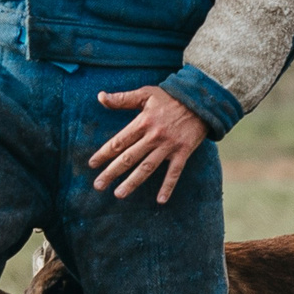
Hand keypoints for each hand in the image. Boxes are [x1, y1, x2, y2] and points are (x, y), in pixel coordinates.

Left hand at [88, 86, 206, 202]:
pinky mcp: (183, 152)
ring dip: (132, 182)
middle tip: (98, 185)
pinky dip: (168, 186)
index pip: (119, 141)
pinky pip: (174, 173)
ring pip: (147, 168)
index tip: (92, 164)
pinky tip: (160, 200)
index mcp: (142, 122)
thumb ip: (122, 98)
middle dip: (111, 172)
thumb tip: (100, 97)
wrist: (201, 100)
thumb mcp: (145, 93)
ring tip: (119, 194)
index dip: (104, 153)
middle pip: (129, 157)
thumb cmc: (170, 97)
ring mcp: (168, 146)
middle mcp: (153, 136)